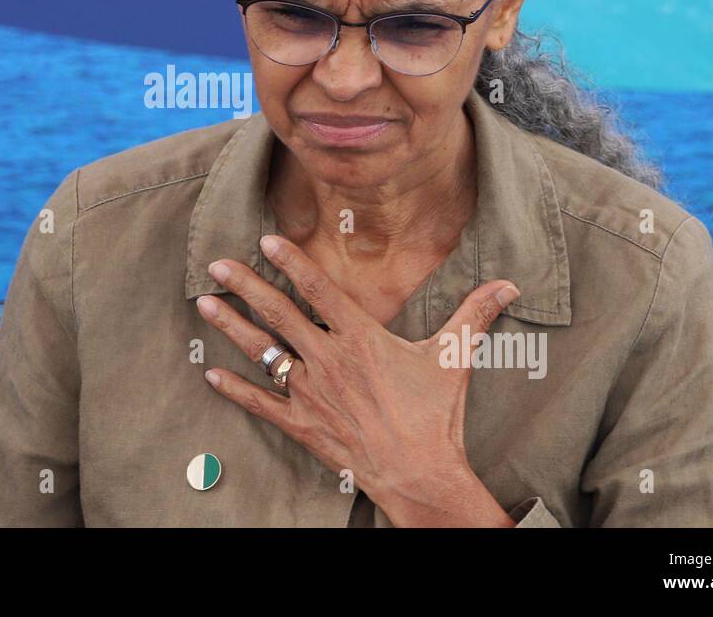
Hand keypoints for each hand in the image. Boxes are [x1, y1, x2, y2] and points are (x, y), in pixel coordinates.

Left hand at [196, 233, 520, 526]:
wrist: (418, 472)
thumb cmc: (434, 416)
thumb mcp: (454, 358)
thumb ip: (474, 315)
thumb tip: (508, 284)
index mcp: (360, 338)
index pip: (318, 289)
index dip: (291, 261)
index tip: (266, 240)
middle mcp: (328, 359)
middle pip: (278, 313)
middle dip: (245, 285)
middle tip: (217, 263)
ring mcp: (311, 392)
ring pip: (262, 352)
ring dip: (231, 326)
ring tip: (204, 303)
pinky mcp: (301, 424)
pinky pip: (260, 403)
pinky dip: (234, 388)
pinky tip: (210, 374)